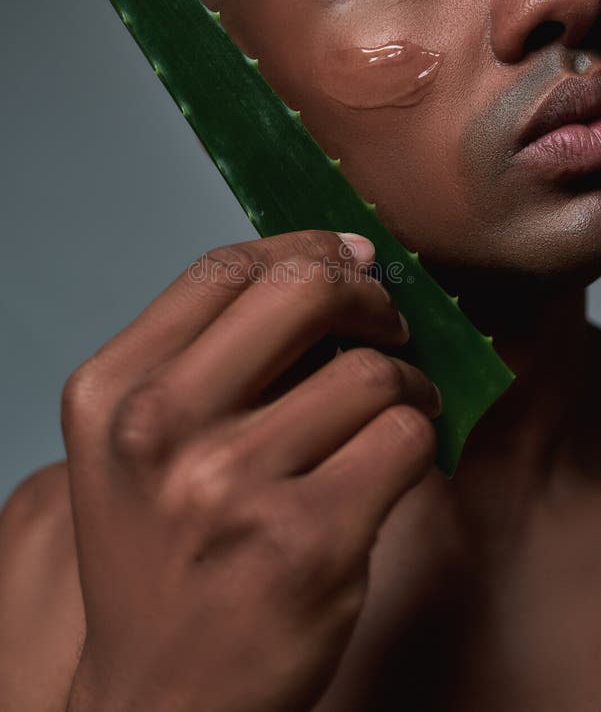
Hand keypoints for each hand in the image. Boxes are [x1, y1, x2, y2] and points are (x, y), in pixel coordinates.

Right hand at [61, 230, 439, 711]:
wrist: (159, 698)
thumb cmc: (160, 558)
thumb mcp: (139, 446)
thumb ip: (211, 357)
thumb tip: (330, 270)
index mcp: (111, 392)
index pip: (222, 269)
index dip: (303, 247)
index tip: (346, 256)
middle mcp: (159, 428)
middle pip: (301, 290)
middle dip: (366, 293)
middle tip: (386, 317)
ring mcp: (231, 487)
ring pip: (371, 372)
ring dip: (405, 381)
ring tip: (397, 405)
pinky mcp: (308, 544)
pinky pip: (405, 439)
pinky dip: (420, 435)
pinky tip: (400, 454)